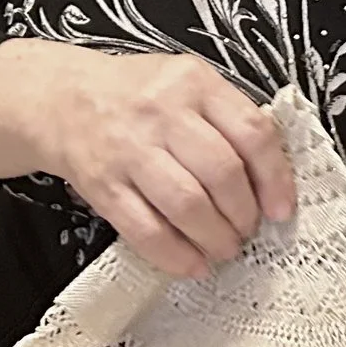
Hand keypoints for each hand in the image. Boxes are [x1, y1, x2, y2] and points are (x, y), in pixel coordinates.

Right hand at [0, 42, 294, 279]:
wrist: (63, 98)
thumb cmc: (136, 95)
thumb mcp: (186, 83)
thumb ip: (227, 117)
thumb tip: (271, 178)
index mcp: (193, 82)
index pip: (252, 132)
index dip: (275, 178)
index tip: (282, 209)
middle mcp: (162, 112)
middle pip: (222, 174)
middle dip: (244, 215)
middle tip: (248, 231)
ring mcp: (129, 150)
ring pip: (187, 205)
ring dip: (214, 238)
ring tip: (223, 248)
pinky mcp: (103, 185)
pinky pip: (145, 230)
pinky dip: (175, 256)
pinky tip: (191, 264)